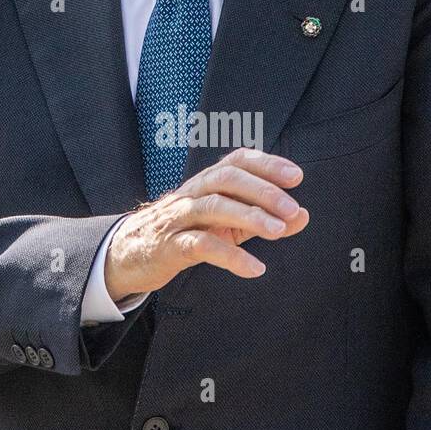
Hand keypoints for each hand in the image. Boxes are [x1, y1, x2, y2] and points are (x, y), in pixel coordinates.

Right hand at [105, 149, 307, 302]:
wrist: (128, 255)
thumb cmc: (184, 233)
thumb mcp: (225, 225)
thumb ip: (262, 219)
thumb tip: (302, 217)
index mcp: (205, 184)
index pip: (236, 161)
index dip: (266, 164)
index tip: (296, 177)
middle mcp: (191, 194)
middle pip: (226, 178)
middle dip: (263, 190)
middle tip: (292, 209)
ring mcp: (178, 219)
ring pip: (214, 207)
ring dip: (250, 216)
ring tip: (279, 231)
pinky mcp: (168, 247)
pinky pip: (200, 246)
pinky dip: (230, 256)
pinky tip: (254, 268)